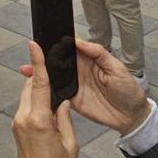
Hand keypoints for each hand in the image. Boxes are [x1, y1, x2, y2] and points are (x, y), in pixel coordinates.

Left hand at [12, 41, 78, 157]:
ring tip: (55, 102)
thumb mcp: (70, 142)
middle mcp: (23, 120)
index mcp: (37, 120)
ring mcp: (17, 126)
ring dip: (38, 94)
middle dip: (41, 80)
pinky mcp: (17, 132)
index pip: (37, 83)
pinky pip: (26, 110)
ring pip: (27, 99)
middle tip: (56, 77)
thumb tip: (61, 102)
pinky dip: (35, 105)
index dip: (37, 62)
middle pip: (30, 88)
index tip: (33, 45)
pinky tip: (48, 114)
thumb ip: (65, 117)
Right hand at [22, 40, 150, 135]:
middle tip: (30, 54)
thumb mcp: (117, 68)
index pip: (70, 48)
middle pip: (58, 61)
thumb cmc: (129, 90)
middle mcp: (79, 71)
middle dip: (44, 58)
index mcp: (89, 60)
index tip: (46, 40)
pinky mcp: (72, 99)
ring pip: (54, 77)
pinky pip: (57, 93)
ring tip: (26, 70)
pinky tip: (35, 87)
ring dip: (41, 73)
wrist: (131, 117)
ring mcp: (75, 85)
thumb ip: (99, 53)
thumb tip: (79, 41)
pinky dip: (46, 91)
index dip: (58, 43)